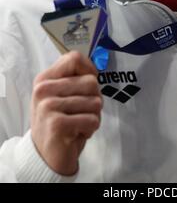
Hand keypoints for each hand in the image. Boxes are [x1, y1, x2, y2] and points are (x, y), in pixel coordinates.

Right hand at [31, 51, 101, 175]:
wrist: (46, 156)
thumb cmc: (60, 121)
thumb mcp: (61, 95)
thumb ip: (75, 79)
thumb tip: (94, 70)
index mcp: (45, 78)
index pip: (74, 58)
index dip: (89, 70)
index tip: (88, 86)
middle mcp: (43, 89)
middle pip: (91, 82)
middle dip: (94, 99)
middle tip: (82, 112)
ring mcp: (48, 106)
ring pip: (95, 102)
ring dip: (93, 116)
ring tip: (78, 123)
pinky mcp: (57, 124)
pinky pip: (92, 120)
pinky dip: (91, 129)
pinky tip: (77, 133)